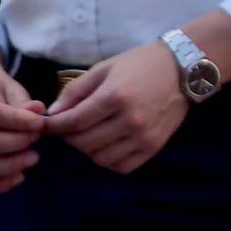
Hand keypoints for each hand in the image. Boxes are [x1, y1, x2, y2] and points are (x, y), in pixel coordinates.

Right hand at [0, 41, 45, 194]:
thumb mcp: (12, 90)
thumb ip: (24, 103)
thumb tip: (39, 112)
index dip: (17, 121)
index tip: (40, 123)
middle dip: (16, 145)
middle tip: (37, 139)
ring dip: (11, 166)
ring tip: (33, 158)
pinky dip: (0, 185)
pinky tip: (20, 176)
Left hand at [44, 42, 189, 173]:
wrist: (183, 69)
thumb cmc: (140, 64)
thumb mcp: (104, 68)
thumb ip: (76, 91)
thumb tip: (53, 113)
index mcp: (115, 96)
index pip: (74, 122)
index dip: (55, 126)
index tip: (47, 124)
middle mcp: (130, 120)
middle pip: (84, 143)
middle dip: (69, 138)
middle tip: (69, 128)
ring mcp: (144, 136)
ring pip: (101, 158)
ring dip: (88, 150)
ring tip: (89, 136)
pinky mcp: (154, 147)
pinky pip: (122, 166)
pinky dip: (109, 160)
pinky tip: (108, 145)